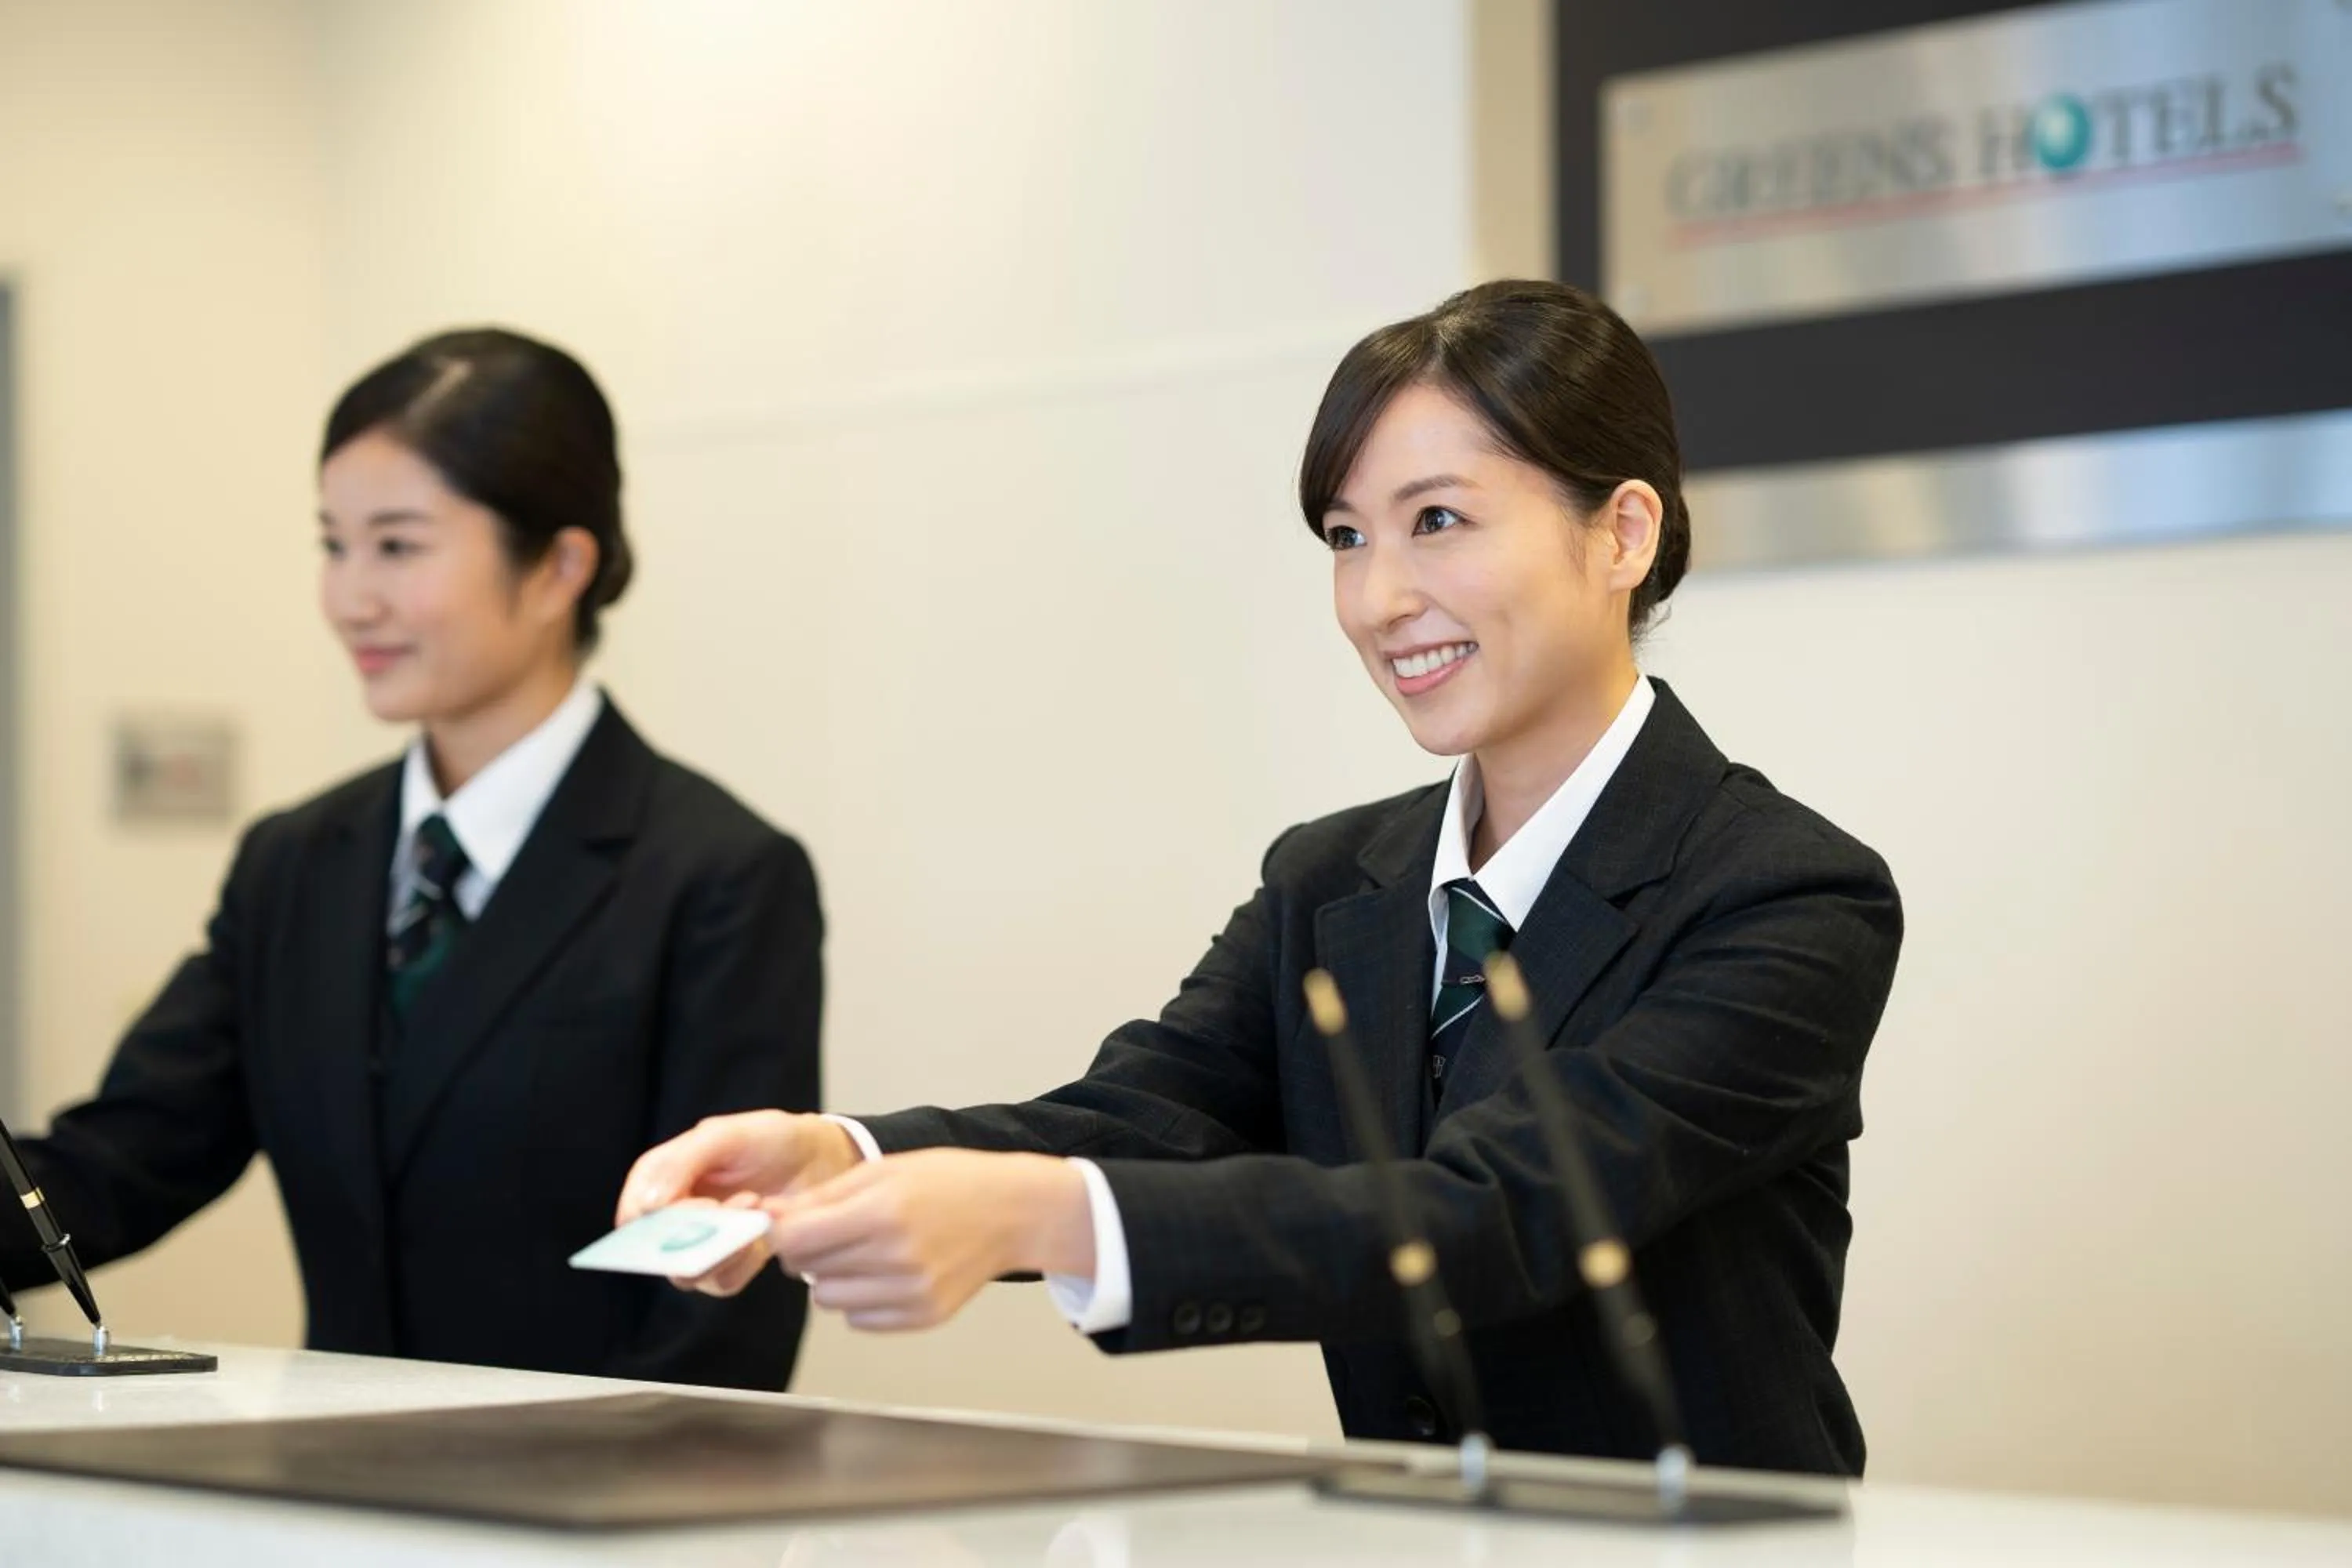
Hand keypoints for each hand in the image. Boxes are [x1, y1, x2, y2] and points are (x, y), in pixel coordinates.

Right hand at [616, 1110, 862, 1297]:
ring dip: (721, 1248)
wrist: (822, 1158)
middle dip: (690, 1236)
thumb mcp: (727, 1134)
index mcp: (663, 1179)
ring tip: (755, 1205)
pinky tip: (764, 1226)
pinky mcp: (734, 1263)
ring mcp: (703, 1244)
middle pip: (655, 1253)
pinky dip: (743, 1260)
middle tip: (728, 1206)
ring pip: (688, 1275)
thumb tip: (646, 1207)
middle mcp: (676, 1217)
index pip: (632, 1214)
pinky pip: (724, 1282)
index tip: (694, 1204)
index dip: (651, 1221)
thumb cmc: (769, 1139)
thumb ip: (682, 1162)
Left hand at [766, 1150, 1094, 1330]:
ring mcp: (911, 1293)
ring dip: (833, 1278)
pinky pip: (859, 1320)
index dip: (784, 1231)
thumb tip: (768, 1216)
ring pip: (829, 1301)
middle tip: (837, 1232)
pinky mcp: (923, 1316)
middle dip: (809, 1251)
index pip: (796, 1240)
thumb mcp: (884, 1170)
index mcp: (882, 1212)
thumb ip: (823, 1196)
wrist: (1012, 1212)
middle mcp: (896, 1258)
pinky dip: (861, 1300)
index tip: (794, 1222)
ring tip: (865, 1251)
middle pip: (808, 1271)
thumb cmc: (948, 1181)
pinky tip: (887, 1272)